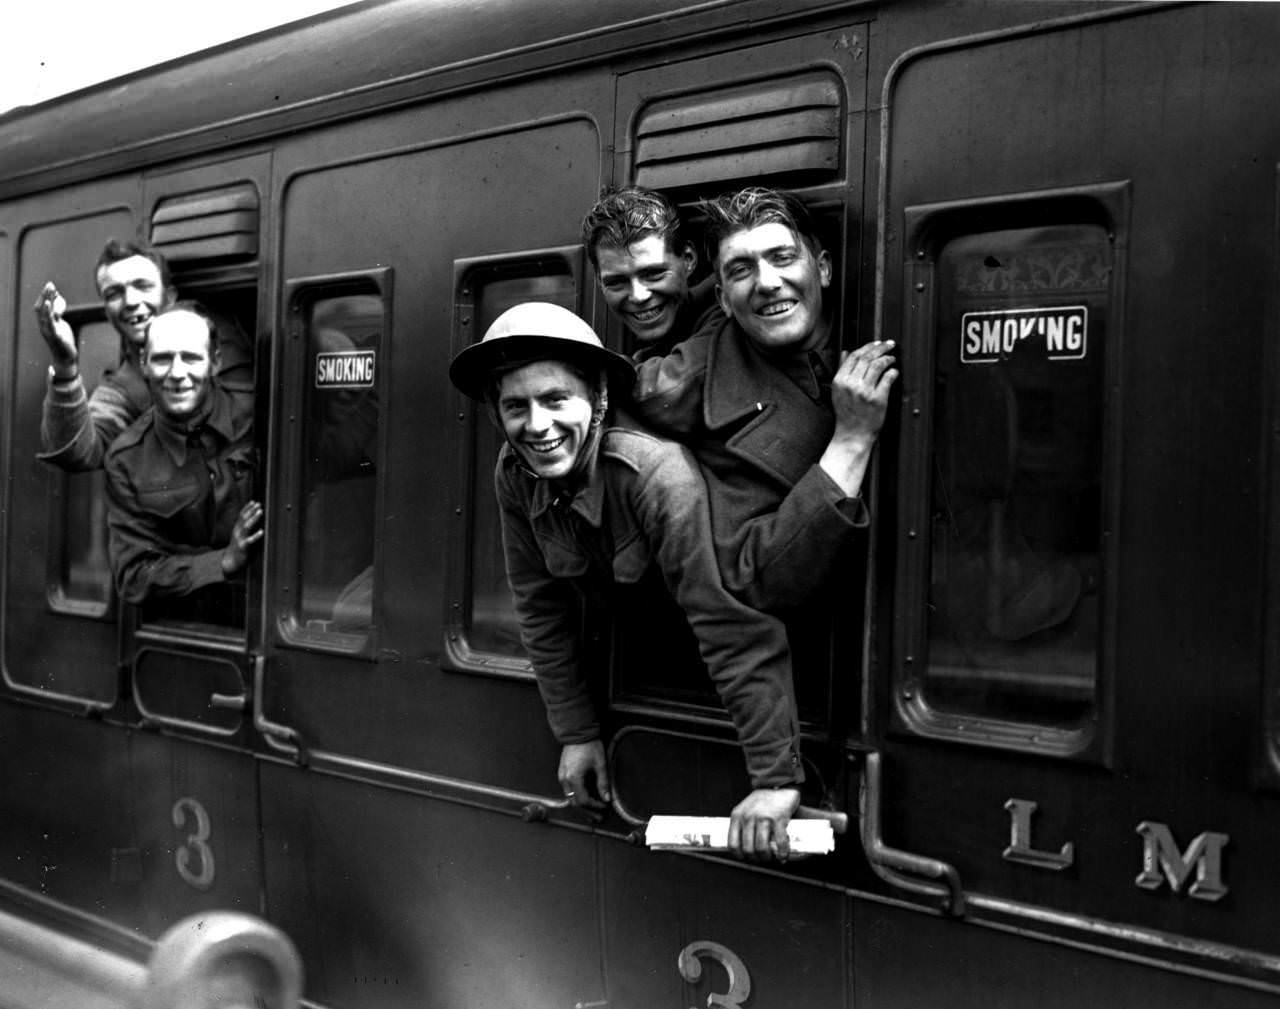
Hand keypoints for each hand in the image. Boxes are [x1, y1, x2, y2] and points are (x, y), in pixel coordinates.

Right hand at [33, 282, 77, 374]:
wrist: (65, 358)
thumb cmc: (63, 340)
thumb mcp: (60, 323)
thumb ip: (58, 312)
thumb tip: (58, 298)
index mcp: (44, 322)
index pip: (41, 306)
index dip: (45, 296)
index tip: (50, 286)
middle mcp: (44, 326)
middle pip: (42, 308)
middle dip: (46, 296)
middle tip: (51, 285)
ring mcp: (48, 332)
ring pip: (45, 315)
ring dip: (48, 303)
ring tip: (50, 293)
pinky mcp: (56, 337)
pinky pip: (51, 325)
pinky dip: (51, 316)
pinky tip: (53, 310)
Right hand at [221, 500, 263, 574]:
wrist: (230, 560)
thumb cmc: (237, 546)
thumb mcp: (239, 534)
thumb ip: (244, 526)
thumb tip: (251, 516)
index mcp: (236, 528)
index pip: (241, 515)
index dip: (247, 508)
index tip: (254, 501)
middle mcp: (237, 531)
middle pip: (244, 519)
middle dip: (252, 511)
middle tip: (259, 505)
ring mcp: (239, 539)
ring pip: (246, 526)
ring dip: (254, 518)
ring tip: (260, 512)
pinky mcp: (243, 547)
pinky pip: (250, 540)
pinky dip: (256, 535)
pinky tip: (262, 531)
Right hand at [558, 740, 610, 809]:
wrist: (577, 733)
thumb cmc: (589, 746)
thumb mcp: (600, 764)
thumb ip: (603, 783)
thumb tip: (607, 799)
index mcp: (574, 778)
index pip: (583, 800)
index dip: (594, 806)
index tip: (604, 806)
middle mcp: (565, 779)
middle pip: (574, 803)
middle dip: (586, 812)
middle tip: (597, 818)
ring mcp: (562, 776)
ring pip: (570, 798)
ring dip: (580, 807)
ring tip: (590, 813)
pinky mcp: (562, 773)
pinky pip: (567, 790)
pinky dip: (575, 798)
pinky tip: (582, 800)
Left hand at [728, 787, 800, 860]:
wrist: (778, 785)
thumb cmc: (762, 800)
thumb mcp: (745, 809)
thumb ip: (742, 824)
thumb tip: (742, 847)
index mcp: (737, 816)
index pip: (732, 844)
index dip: (740, 856)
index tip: (747, 859)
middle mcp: (748, 817)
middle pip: (748, 849)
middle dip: (756, 859)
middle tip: (762, 858)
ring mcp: (763, 818)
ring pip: (761, 848)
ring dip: (768, 858)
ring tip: (772, 857)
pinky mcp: (778, 819)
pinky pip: (780, 842)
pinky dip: (782, 853)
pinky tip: (783, 855)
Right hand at [819, 340, 897, 496]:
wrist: (852, 435)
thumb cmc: (847, 414)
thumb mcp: (838, 391)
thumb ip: (842, 370)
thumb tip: (846, 352)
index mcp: (840, 381)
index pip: (854, 356)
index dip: (867, 347)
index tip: (877, 343)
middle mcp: (851, 384)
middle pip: (867, 358)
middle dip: (880, 348)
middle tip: (890, 345)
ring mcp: (864, 392)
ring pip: (878, 366)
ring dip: (887, 359)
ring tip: (892, 358)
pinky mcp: (877, 399)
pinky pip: (887, 379)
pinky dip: (892, 372)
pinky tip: (894, 371)